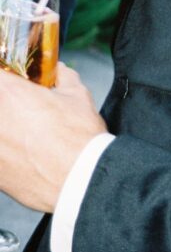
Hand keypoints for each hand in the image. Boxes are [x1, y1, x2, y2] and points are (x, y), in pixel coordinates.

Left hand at [0, 63, 106, 212]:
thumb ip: (63, 77)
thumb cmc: (79, 139)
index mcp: (9, 92)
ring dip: (8, 127)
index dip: (7, 77)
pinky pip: (0, 152)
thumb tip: (60, 71)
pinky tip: (25, 154)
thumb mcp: (78, 96)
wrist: (81, 181)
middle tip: (22, 108)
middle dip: (7, 103)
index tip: (13, 81)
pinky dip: (8, 151)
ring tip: (26, 133)